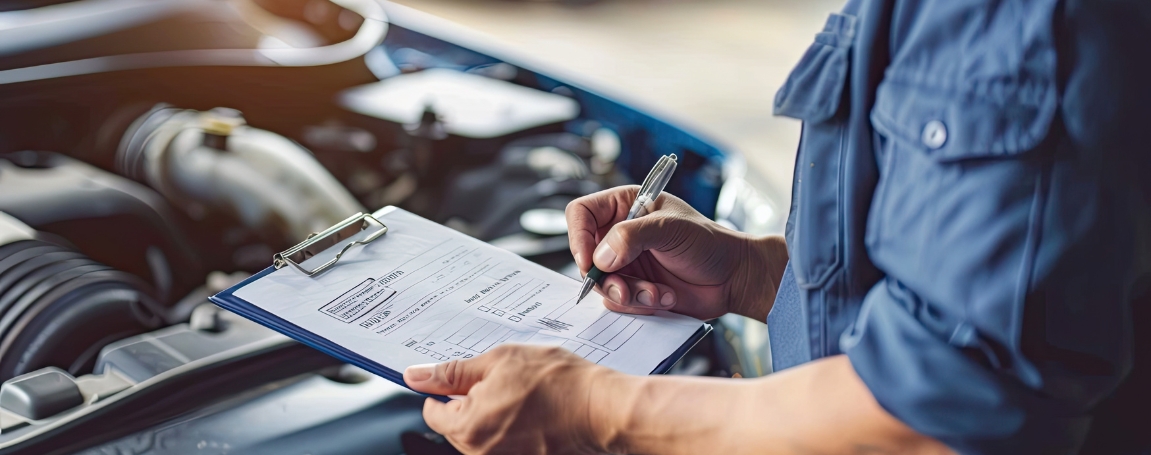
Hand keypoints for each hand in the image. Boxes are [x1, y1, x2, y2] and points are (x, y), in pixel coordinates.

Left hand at [404, 345, 615, 454]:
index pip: (433, 412)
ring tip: (523, 395)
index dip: (446, 389)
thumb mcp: (499, 361)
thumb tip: (416, 376)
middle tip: (503, 381)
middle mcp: (481, 453)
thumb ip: (453, 372)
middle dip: (471, 402)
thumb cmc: (556, 382)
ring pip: (481, 436)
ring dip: (493, 414)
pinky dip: (512, 428)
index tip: (463, 378)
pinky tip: (533, 411)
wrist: (601, 408)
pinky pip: (504, 444)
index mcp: (467, 427)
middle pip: (456, 426)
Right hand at [566, 186, 785, 319]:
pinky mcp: (634, 289)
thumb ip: (632, 236)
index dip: (578, 236)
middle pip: (585, 255)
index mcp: (624, 206)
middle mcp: (619, 235)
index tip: (589, 260)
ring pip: (601, 284)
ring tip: (656, 294)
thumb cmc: (708, 243)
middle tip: (625, 286)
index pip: (581, 213)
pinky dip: (639, 304)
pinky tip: (664, 297)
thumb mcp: (670, 229)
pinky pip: (617, 302)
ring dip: (627, 294)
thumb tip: (600, 258)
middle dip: (605, 277)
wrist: (733, 278)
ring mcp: (625, 264)